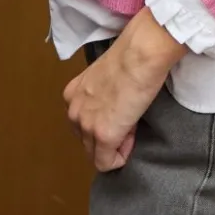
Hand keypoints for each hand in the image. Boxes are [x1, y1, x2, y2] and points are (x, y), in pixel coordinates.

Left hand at [63, 8, 186, 170]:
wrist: (142, 52)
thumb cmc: (132, 54)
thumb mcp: (106, 74)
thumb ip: (101, 92)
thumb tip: (114, 105)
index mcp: (73, 94)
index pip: (83, 122)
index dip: (105, 120)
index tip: (122, 111)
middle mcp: (74, 112)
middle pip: (86, 140)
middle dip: (108, 136)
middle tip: (129, 119)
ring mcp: (87, 125)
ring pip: (95, 153)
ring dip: (114, 145)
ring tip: (132, 125)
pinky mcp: (104, 136)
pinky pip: (106, 162)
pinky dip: (120, 158)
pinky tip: (131, 140)